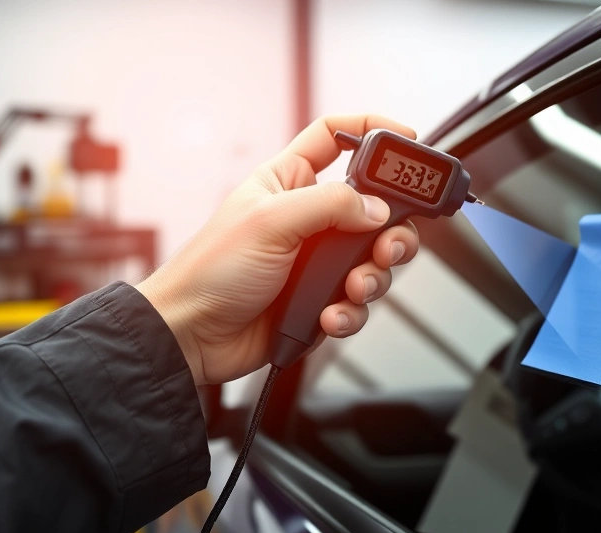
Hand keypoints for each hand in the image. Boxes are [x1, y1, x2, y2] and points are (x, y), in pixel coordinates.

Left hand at [136, 115, 419, 385]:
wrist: (193, 336)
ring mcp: (319, 261)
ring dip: (373, 277)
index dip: (371, 129)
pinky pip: (359, 302)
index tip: (407, 141)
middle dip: (392, 230)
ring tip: (352, 289)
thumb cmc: (211, 270)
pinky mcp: (322, 300)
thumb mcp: (270, 221)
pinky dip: (352, 311)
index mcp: (290, 182)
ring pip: (375, 259)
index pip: (335, 137)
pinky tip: (330, 316)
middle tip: (386, 247)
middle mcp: (311, 218)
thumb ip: (330, 205)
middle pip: (376, 207)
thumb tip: (378, 208)